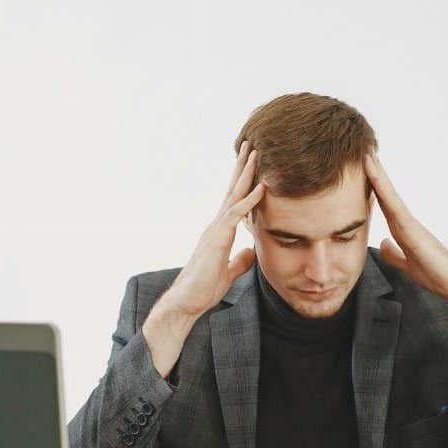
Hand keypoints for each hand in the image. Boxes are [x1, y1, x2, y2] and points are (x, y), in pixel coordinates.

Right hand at [143, 142, 264, 376]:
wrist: (186, 303)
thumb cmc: (203, 290)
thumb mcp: (229, 273)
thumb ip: (239, 261)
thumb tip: (251, 252)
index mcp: (219, 232)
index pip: (234, 201)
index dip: (244, 182)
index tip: (253, 164)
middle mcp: (216, 225)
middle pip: (232, 189)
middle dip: (243, 167)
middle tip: (252, 144)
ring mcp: (215, 230)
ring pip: (233, 195)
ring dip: (245, 173)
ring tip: (255, 152)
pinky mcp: (217, 239)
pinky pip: (235, 214)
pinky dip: (249, 200)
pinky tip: (261, 187)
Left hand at [365, 152, 447, 359]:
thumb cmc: (437, 277)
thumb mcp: (407, 265)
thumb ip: (396, 254)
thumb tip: (384, 244)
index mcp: (401, 230)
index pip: (380, 202)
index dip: (369, 185)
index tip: (357, 168)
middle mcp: (404, 222)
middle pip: (383, 192)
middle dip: (371, 171)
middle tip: (358, 148)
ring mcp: (409, 224)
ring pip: (388, 193)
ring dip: (375, 172)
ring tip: (364, 151)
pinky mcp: (413, 230)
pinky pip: (393, 204)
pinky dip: (382, 187)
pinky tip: (372, 173)